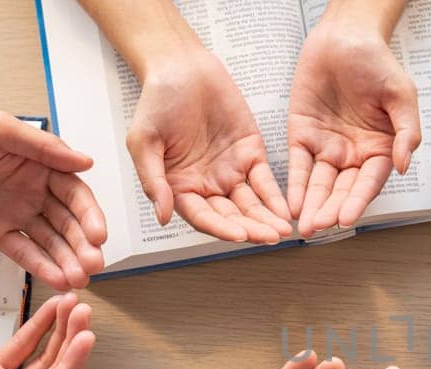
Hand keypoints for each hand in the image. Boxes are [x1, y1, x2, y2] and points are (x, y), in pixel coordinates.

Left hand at [0, 112, 107, 289]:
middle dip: (84, 245)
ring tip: (80, 280)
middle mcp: (35, 191)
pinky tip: (57, 279)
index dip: (90, 215)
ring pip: (50, 241)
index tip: (99, 235)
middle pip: (68, 222)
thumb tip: (87, 162)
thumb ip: (43, 147)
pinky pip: (24, 252)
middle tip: (94, 266)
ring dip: (68, 260)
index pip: (75, 194)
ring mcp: (16, 214)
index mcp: (41, 165)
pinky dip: (42, 266)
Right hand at [127, 50, 291, 242]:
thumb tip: (162, 216)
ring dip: (266, 219)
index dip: (220, 228)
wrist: (181, 69)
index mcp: (180, 187)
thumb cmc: (156, 102)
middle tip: (270, 237)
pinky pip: (265, 181)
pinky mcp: (251, 154)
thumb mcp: (143, 142)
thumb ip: (154, 180)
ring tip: (282, 231)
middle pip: (231, 216)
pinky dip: (276, 196)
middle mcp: (207, 185)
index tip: (238, 235)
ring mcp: (231, 171)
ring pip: (251, 203)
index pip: (203, 217)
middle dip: (251, 228)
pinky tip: (286, 210)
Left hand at [286, 24, 420, 235]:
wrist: (344, 37)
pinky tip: (291, 204)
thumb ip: (406, 132)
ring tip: (304, 226)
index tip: (347, 219)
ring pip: (319, 183)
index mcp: (381, 148)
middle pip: (342, 189)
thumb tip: (404, 165)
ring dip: (312, 205)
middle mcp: (354, 154)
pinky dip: (294, 185)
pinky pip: (298, 166)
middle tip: (319, 227)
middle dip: (330, 210)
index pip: (369, 182)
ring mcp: (327, 147)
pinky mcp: (302, 136)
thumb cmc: (377, 62)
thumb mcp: (402, 94)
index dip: (358, 201)